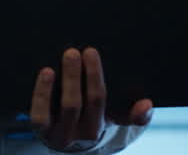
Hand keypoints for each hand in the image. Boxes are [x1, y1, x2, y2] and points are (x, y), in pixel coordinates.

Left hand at [29, 47, 152, 151]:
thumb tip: (147, 104)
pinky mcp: (41, 130)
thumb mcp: (113, 117)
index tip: (95, 55)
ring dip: (69, 79)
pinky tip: (47, 72)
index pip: (102, 102)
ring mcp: (60, 133)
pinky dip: (43, 93)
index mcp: (100, 127)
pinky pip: (40, 114)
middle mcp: (81, 133)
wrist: (64, 137)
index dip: (98, 79)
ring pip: (67, 107)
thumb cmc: (90, 117)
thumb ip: (133, 114)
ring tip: (70, 54)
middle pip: (86, 103)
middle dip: (88, 75)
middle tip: (86, 50)